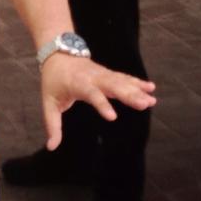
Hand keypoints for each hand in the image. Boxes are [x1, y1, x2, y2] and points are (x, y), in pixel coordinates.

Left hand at [39, 53, 156, 150]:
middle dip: (128, 95)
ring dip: (137, 90)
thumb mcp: (48, 102)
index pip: (91, 94)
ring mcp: (102, 74)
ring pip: (121, 81)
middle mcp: (92, 77)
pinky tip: (151, 88)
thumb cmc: (53, 81)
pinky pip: (124, 78)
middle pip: (112, 85)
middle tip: (144, 105)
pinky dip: (137, 82)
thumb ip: (52, 125)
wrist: (57, 53)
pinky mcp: (108, 73)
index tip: (113, 117)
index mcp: (77, 84)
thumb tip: (51, 147)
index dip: (102, 104)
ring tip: (152, 100)